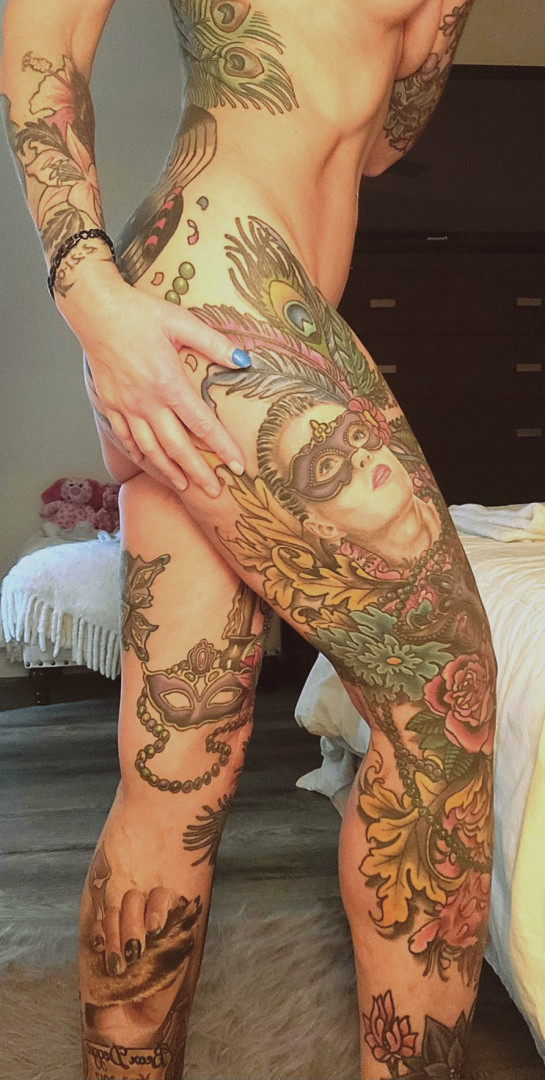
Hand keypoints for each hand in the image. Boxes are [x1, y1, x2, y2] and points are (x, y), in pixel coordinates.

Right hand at [60, 266, 250, 495]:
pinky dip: (139, 454)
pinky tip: (149, 464)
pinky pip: (126, 437)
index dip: (222, 448)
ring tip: (184, 486)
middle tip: (214, 492)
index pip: (203, 425)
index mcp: (168, 383)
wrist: (95, 310)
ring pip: (149, 449)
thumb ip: (214, 343)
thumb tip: (245, 361)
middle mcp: (147, 402)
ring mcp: (126, 406)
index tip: (238, 467)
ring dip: (168, 471)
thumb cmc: (139, 313)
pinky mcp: (109, 404)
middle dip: (198, 473)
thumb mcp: (181, 321)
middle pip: (177, 447)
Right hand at [85, 888, 201, 1046]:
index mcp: (161, 924)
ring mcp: (116, 929)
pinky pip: (96, 926)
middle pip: (133, 898)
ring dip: (116, 936)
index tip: (154, 928)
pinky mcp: (97, 941)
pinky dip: (100, 937)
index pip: (159, 895)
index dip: (156, 905)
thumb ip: (176, 948)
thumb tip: (182, 925)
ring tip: (119, 966)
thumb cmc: (155, 1000)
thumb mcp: (171, 975)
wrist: (129, 1029)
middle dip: (132, 923)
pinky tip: (103, 953)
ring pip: (113, 911)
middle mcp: (138, 921)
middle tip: (135, 950)